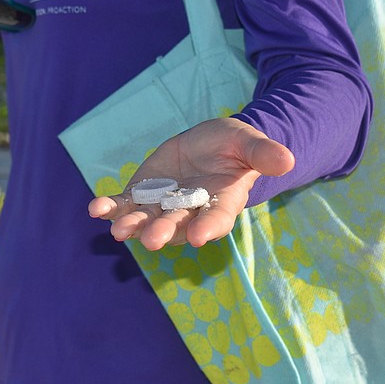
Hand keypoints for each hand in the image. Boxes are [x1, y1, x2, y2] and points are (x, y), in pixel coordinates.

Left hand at [89, 117, 293, 249]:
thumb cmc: (234, 147)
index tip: (201, 236)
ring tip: (119, 231)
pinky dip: (110, 208)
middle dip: (165, 232)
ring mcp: (162, 207)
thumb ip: (262, 154)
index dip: (209, 227)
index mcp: (221, 204)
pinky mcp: (142, 196)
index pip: (216, 219)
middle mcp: (190, 213)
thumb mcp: (248, 143)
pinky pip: (124, 205)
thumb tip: (288, 160)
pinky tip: (96, 208)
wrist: (208, 145)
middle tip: (154, 240)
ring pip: (146, 222)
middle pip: (177, 226)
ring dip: (133, 227)